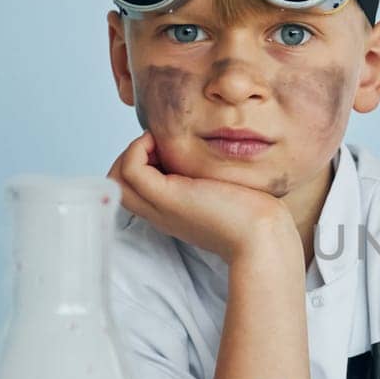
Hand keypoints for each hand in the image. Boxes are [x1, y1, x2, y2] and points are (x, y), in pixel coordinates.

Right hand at [107, 132, 299, 265]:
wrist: (263, 236)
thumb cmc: (255, 214)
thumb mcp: (225, 190)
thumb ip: (211, 176)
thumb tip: (213, 147)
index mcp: (173, 210)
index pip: (135, 188)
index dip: (142, 163)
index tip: (166, 149)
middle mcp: (160, 211)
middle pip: (117, 184)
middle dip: (130, 156)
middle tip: (159, 144)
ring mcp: (161, 206)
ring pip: (116, 178)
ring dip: (130, 152)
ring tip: (158, 143)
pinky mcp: (167, 198)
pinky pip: (130, 170)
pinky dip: (137, 149)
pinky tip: (161, 143)